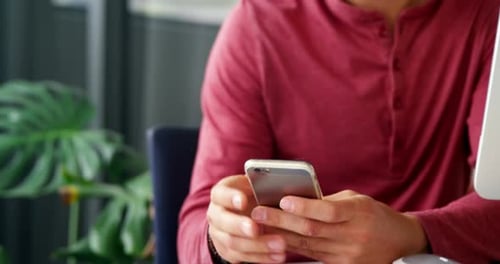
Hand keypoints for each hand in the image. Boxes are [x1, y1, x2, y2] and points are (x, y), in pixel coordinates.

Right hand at [207, 175, 286, 262]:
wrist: (238, 215)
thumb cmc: (251, 195)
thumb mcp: (252, 185)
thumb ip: (261, 184)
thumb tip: (279, 181)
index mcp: (221, 194)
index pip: (220, 194)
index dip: (230, 198)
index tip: (243, 201)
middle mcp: (216, 214)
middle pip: (223, 221)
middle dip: (239, 226)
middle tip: (255, 229)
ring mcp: (219, 234)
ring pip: (234, 242)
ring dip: (257, 245)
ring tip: (279, 244)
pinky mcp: (228, 251)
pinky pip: (243, 256)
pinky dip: (262, 257)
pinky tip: (278, 256)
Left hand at [251, 190, 427, 263]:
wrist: (399, 240)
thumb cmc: (373, 214)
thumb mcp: (355, 200)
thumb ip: (328, 202)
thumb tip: (296, 199)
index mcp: (358, 213)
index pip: (328, 212)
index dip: (304, 207)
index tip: (283, 200)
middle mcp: (353, 235)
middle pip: (312, 230)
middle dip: (281, 221)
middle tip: (257, 213)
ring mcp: (348, 255)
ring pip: (308, 246)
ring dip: (281, 236)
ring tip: (259, 227)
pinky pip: (312, 257)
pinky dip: (293, 248)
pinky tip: (276, 241)